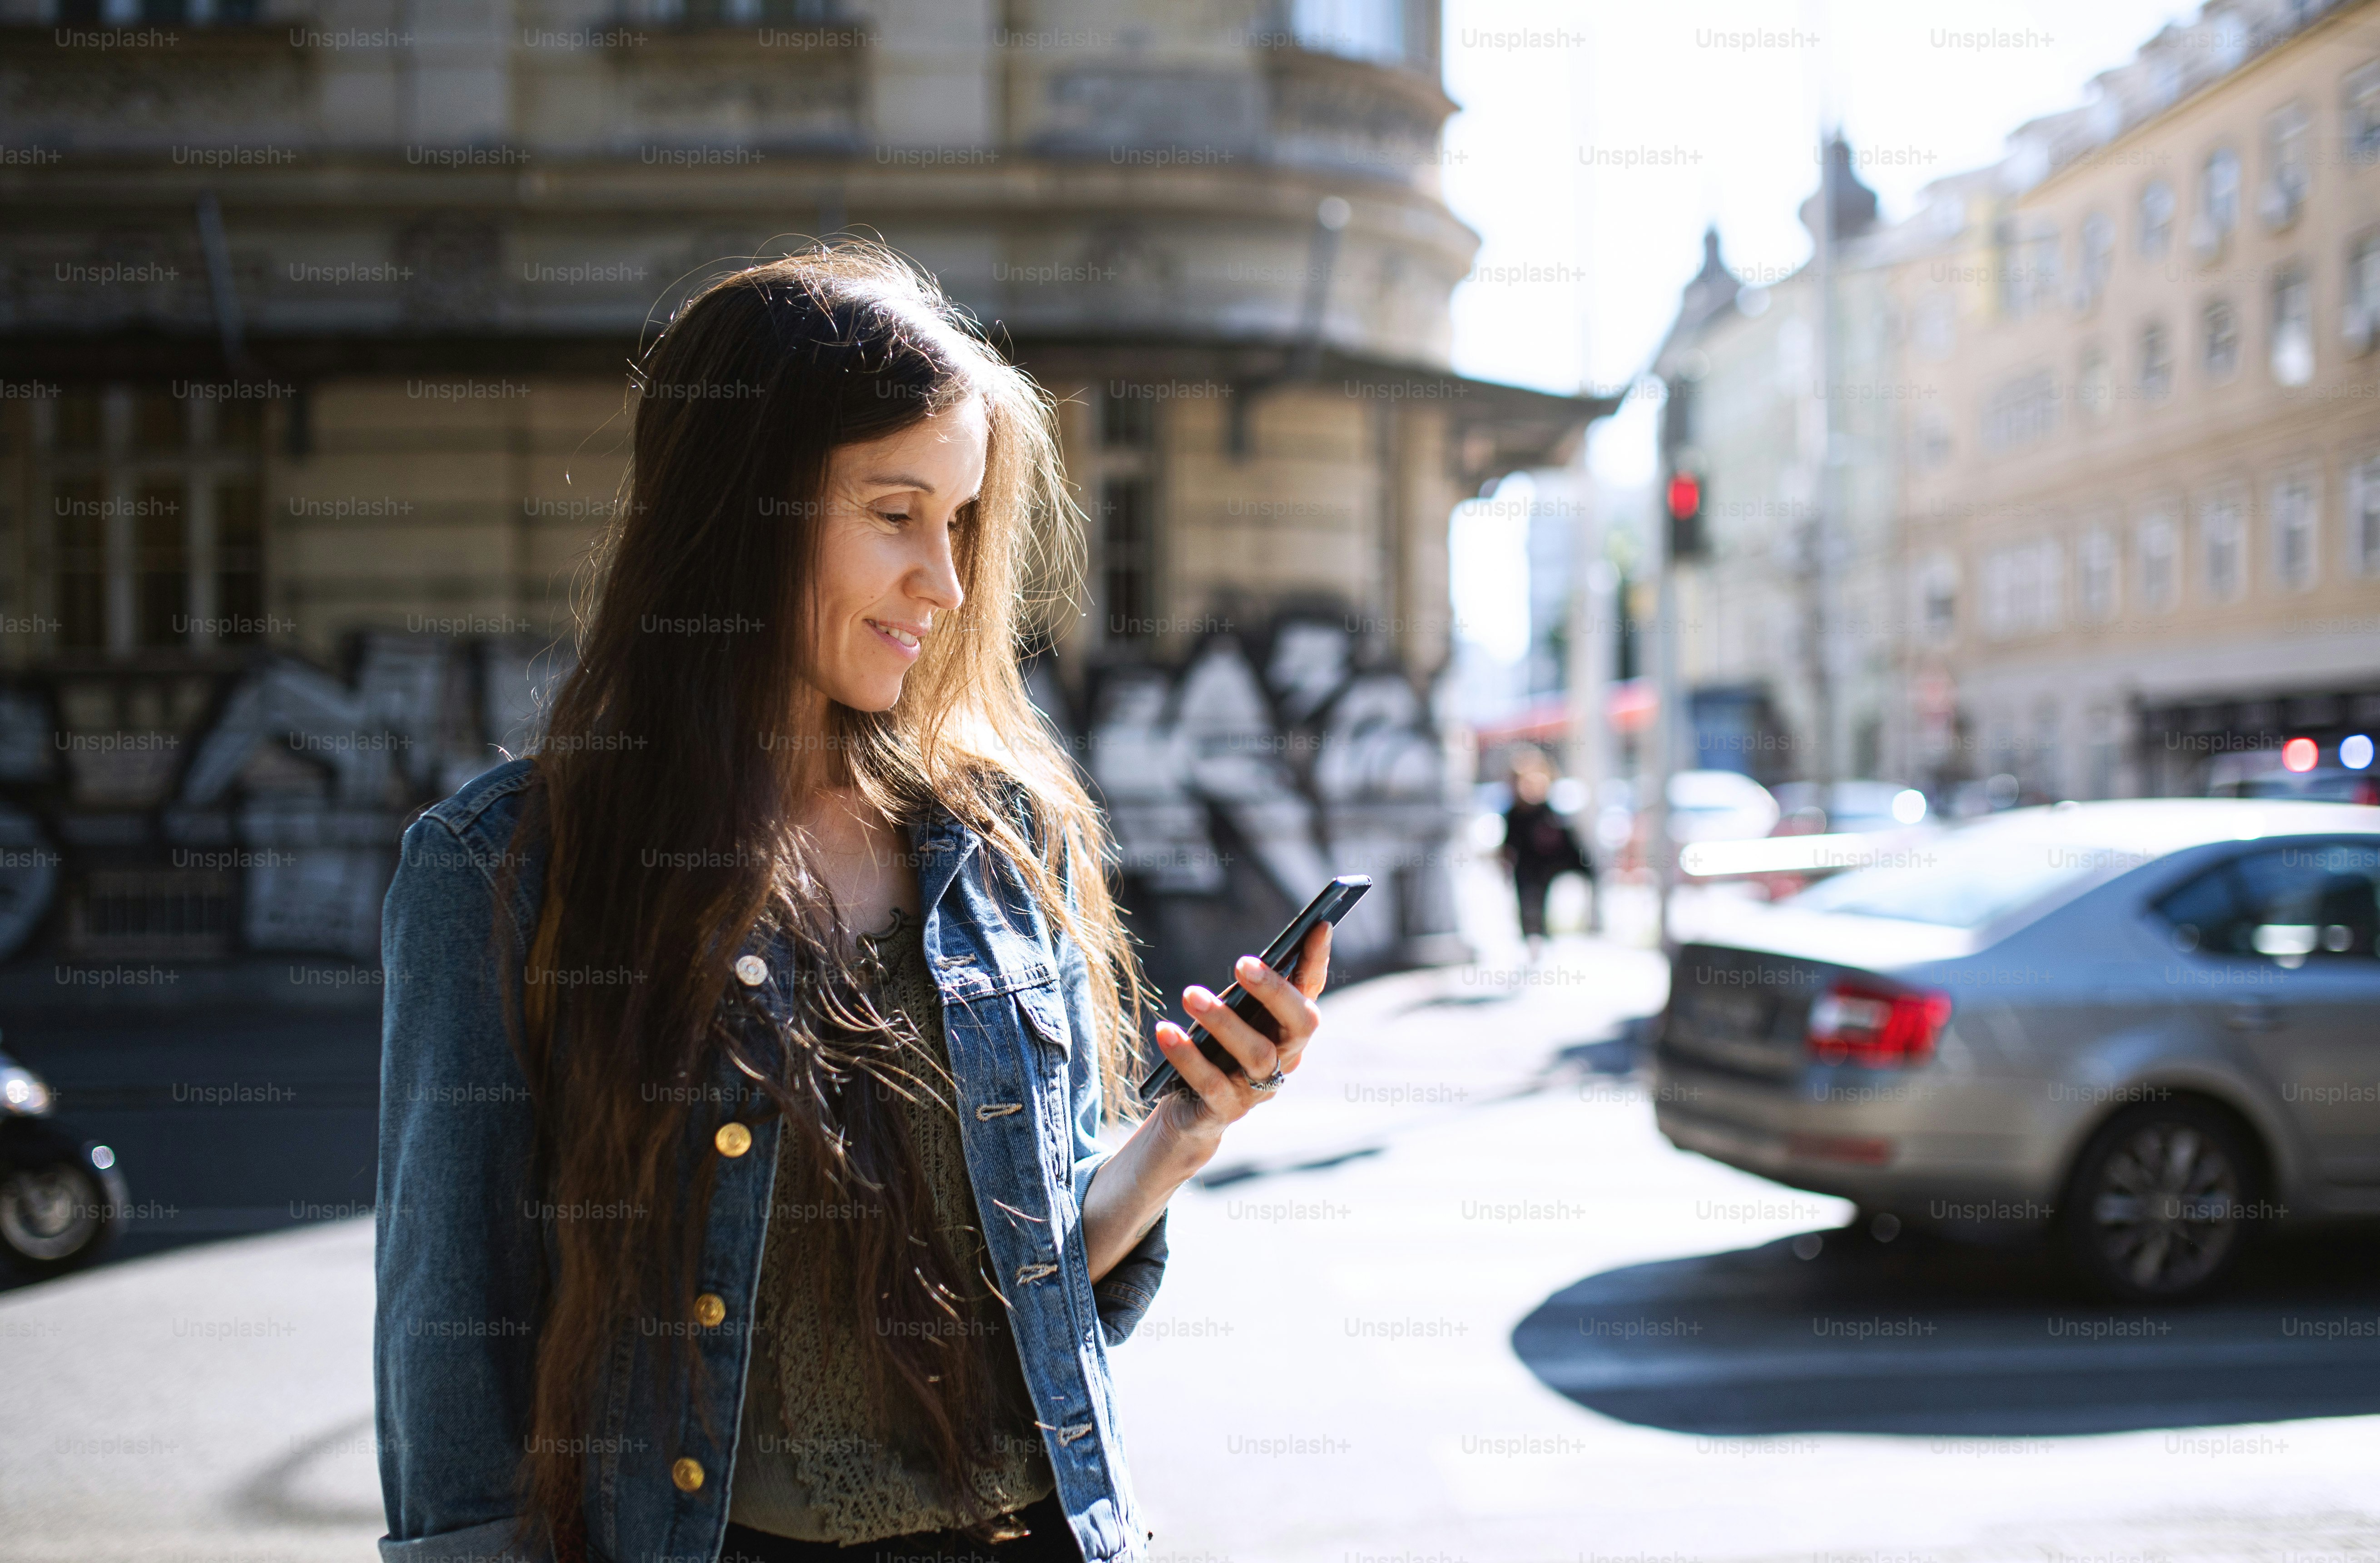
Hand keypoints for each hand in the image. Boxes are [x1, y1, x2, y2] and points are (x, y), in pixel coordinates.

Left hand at [1149, 921, 1330, 1152]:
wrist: (1192, 1112)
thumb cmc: (1216, 1049)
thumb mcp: (1234, 1016)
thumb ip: (1250, 992)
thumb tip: (1258, 958)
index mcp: (1289, 1029)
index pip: (1311, 990)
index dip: (1318, 961)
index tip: (1320, 924)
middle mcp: (1285, 1059)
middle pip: (1300, 1025)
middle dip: (1274, 990)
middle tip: (1241, 962)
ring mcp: (1259, 1088)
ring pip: (1256, 1054)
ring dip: (1224, 1022)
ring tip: (1190, 994)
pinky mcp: (1227, 1109)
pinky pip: (1211, 1083)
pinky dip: (1187, 1056)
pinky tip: (1165, 1031)